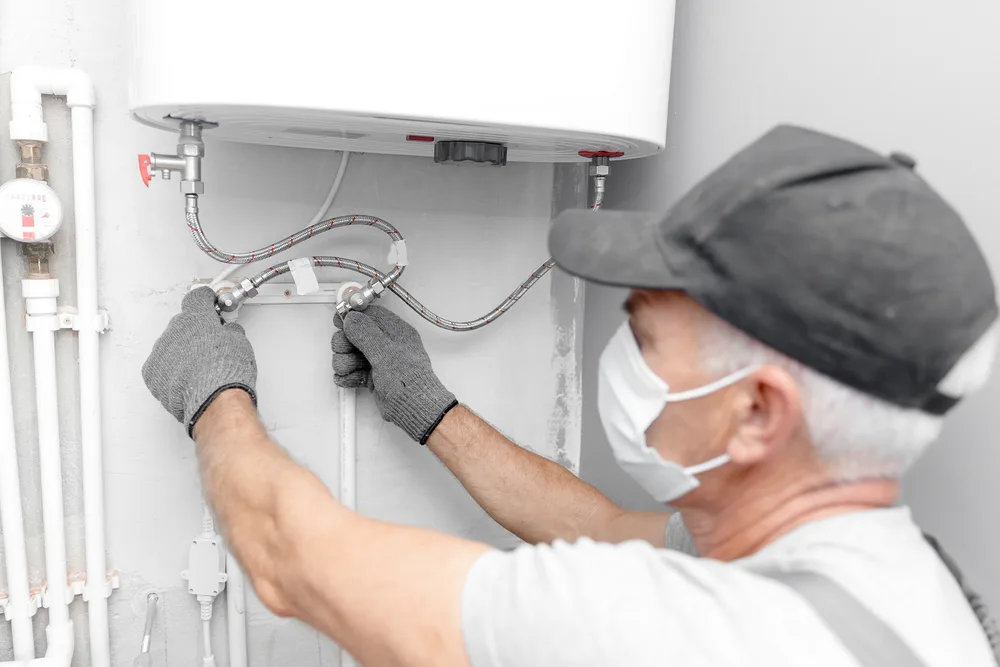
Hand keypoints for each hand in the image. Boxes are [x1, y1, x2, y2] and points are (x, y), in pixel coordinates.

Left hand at [142, 287, 256, 434]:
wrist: (213, 401)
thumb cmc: (226, 372)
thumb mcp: (240, 343)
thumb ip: (230, 331)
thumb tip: (229, 331)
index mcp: (196, 318)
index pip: (196, 298)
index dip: (205, 299)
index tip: (209, 302)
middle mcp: (174, 331)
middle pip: (182, 323)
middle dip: (195, 330)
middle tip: (210, 343)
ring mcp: (160, 352)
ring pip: (170, 345)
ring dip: (182, 351)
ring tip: (199, 367)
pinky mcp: (152, 373)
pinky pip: (161, 365)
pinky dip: (171, 369)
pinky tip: (186, 378)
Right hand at [332, 305, 456, 443]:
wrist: (412, 408)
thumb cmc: (408, 381)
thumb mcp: (386, 352)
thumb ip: (366, 333)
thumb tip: (351, 318)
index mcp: (395, 332)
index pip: (370, 315)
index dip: (352, 316)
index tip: (339, 321)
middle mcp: (385, 344)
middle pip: (354, 334)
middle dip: (344, 343)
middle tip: (346, 351)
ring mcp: (377, 360)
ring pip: (349, 354)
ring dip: (344, 361)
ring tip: (351, 369)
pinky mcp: (371, 376)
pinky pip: (351, 371)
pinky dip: (347, 376)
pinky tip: (351, 378)